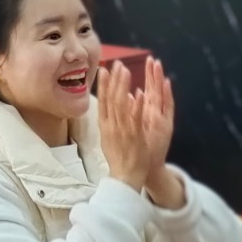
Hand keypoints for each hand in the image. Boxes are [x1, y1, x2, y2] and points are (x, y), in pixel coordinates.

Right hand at [96, 62, 149, 190]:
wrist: (124, 178)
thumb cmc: (119, 158)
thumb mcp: (109, 137)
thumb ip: (110, 121)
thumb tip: (112, 106)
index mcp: (105, 126)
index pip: (103, 101)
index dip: (103, 84)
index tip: (104, 69)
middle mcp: (111, 126)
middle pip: (110, 99)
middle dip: (113, 80)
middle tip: (117, 63)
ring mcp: (122, 131)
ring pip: (120, 105)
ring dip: (122, 86)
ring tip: (126, 70)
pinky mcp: (133, 136)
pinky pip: (134, 118)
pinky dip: (135, 105)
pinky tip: (138, 93)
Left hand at [136, 57, 175, 177]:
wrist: (142, 168)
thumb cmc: (137, 149)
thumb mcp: (132, 127)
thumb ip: (132, 110)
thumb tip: (126, 96)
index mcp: (147, 113)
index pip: (149, 89)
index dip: (148, 75)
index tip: (147, 60)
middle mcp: (155, 114)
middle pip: (155, 89)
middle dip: (153, 73)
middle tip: (153, 58)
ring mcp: (160, 119)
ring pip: (161, 95)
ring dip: (159, 79)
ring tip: (158, 64)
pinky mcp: (164, 126)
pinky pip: (165, 108)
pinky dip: (165, 96)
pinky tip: (164, 84)